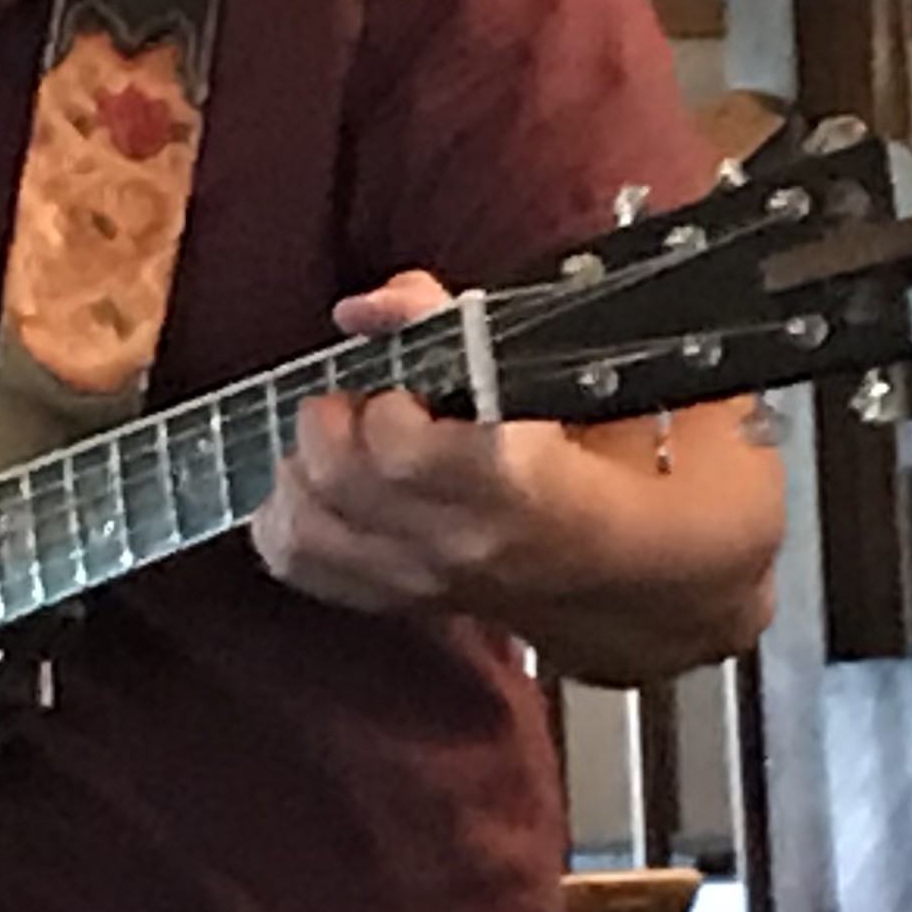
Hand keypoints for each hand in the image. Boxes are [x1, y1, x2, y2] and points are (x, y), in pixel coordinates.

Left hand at [249, 271, 581, 622]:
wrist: (624, 558)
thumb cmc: (598, 446)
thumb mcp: (545, 367)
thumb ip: (444, 320)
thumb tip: (363, 309)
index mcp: (512, 483)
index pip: (399, 450)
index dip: (385, 402)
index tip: (407, 387)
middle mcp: (459, 544)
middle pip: (334, 481)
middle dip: (328, 421)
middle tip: (357, 404)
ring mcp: (423, 583)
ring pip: (301, 528)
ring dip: (299, 468)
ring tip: (335, 444)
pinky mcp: (398, 602)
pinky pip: (302, 565)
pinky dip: (287, 519)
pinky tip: (312, 489)